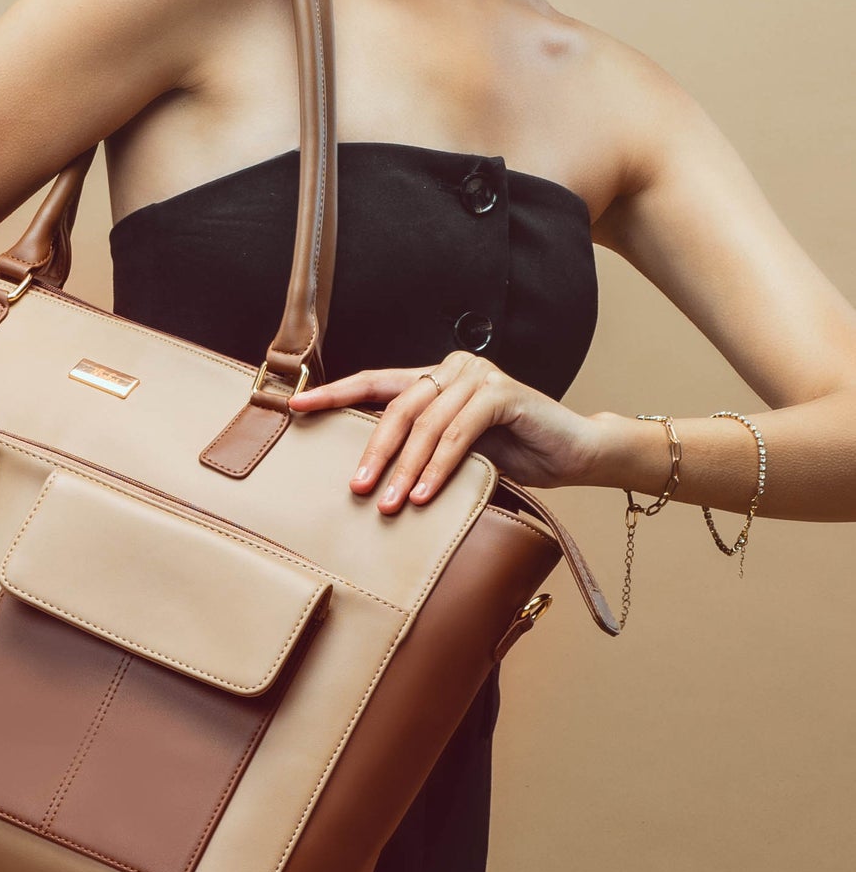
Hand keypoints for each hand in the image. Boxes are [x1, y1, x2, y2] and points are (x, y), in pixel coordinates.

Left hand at [286, 352, 602, 512]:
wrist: (576, 454)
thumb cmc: (514, 455)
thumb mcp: (456, 452)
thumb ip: (420, 447)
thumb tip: (367, 472)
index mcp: (434, 377)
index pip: (375, 382)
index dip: (334, 393)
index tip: (295, 405)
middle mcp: (453, 368)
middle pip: (397, 406)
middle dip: (373, 450)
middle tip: (357, 488)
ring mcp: (479, 377)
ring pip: (426, 423)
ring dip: (405, 467)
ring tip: (390, 503)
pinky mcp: (503, 394)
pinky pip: (459, 433)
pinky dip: (439, 466)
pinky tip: (424, 493)